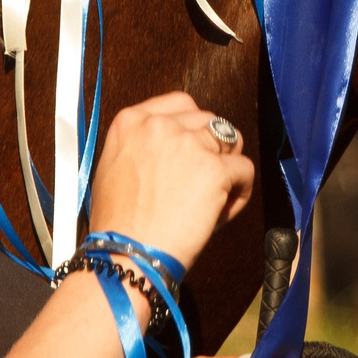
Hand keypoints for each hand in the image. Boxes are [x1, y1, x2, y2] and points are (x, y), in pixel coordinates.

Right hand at [84, 92, 253, 273]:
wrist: (125, 254)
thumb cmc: (117, 225)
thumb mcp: (112, 168)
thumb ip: (141, 146)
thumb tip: (171, 147)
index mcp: (131, 121)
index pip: (180, 103)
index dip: (193, 127)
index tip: (195, 148)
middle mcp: (160, 125)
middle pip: (208, 119)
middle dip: (213, 146)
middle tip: (207, 178)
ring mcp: (189, 144)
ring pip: (231, 140)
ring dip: (228, 166)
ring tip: (215, 197)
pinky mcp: (214, 169)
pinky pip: (244, 169)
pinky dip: (240, 191)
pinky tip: (223, 211)